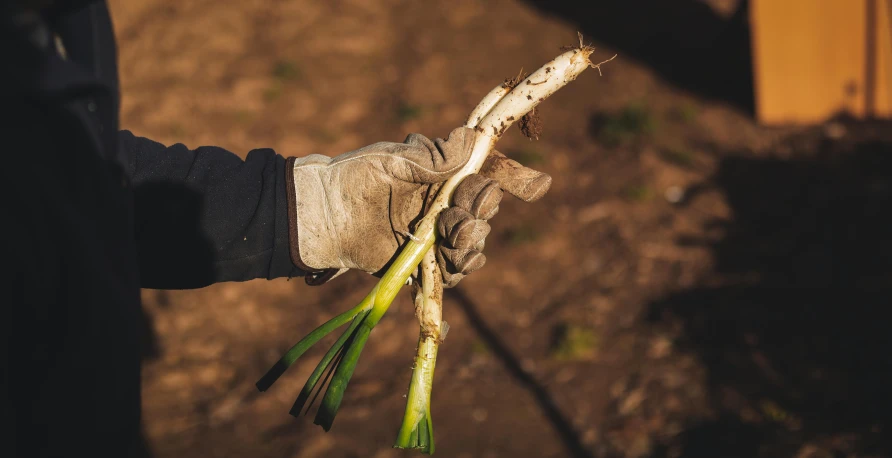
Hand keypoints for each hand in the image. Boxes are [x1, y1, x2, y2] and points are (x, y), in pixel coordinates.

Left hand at [286, 127, 550, 286]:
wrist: (323, 215)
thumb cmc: (357, 177)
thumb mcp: (397, 160)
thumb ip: (438, 156)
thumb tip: (475, 137)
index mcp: (445, 178)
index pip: (488, 178)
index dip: (514, 180)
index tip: (538, 186)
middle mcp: (445, 208)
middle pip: (484, 216)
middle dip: (480, 216)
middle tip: (463, 216)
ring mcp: (434, 240)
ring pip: (471, 250)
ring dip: (470, 248)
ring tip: (452, 244)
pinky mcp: (419, 267)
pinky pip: (446, 280)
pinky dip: (450, 285)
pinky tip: (446, 294)